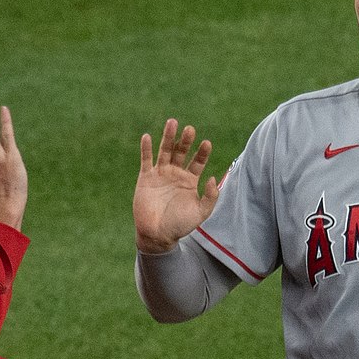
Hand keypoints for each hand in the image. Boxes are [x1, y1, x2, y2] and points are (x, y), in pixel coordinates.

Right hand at [134, 117, 220, 255]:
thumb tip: (213, 177)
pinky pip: (146, 160)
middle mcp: (175, 174)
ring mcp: (160, 174)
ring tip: (172, 122)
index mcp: (190, 180)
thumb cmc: (179, 225)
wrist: (157, 235)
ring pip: (165, 150)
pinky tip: (147, 137)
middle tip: (190, 129)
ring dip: (168, 136)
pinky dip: (146, 148)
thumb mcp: (201, 212)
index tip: (206, 143)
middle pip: (181, 151)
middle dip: (186, 140)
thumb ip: (211, 196)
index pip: (198, 161)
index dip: (202, 152)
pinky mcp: (146, 177)